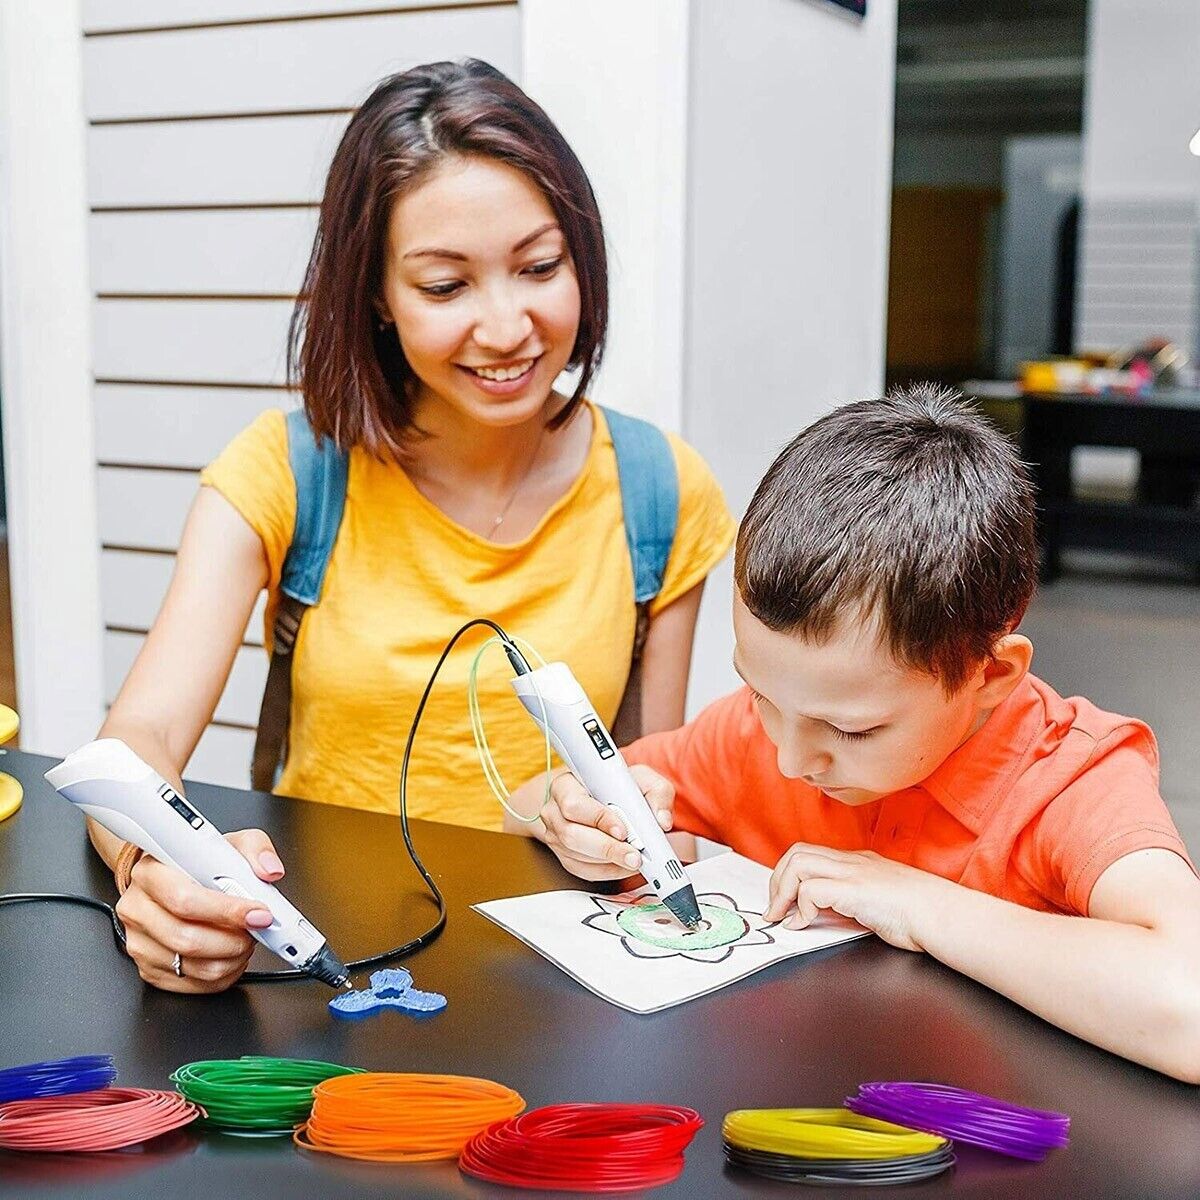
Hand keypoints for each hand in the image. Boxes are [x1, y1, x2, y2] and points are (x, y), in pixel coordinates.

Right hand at [115, 828, 285, 993]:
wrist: (169, 878)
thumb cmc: (195, 862)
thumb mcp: (227, 843)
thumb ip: (254, 849)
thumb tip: (269, 870)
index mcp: (151, 873)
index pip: (185, 900)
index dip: (227, 911)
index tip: (258, 913)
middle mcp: (138, 909)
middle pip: (188, 939)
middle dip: (234, 939)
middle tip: (256, 929)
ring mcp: (139, 942)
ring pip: (193, 966)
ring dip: (232, 958)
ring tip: (245, 940)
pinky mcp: (149, 969)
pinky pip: (192, 984)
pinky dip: (222, 975)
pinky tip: (231, 955)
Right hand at [536, 766, 674, 881]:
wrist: (601, 797)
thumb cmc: (617, 786)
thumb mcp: (640, 778)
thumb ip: (657, 793)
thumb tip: (662, 821)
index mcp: (566, 785)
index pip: (574, 803)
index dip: (598, 818)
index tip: (623, 830)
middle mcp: (554, 811)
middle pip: (573, 835)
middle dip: (608, 849)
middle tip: (635, 856)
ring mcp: (556, 835)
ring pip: (578, 856)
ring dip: (610, 862)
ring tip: (635, 860)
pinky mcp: (564, 856)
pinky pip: (583, 870)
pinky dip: (608, 872)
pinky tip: (624, 866)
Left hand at [764, 843, 948, 951]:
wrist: (945, 916)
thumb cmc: (923, 915)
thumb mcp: (883, 902)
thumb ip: (857, 902)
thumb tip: (829, 916)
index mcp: (860, 862)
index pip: (813, 853)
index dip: (789, 875)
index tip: (783, 902)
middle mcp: (853, 862)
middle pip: (797, 852)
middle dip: (777, 880)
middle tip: (775, 910)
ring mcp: (853, 873)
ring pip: (798, 863)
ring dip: (781, 891)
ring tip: (781, 917)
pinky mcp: (854, 890)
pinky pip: (810, 889)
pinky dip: (798, 908)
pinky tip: (803, 926)